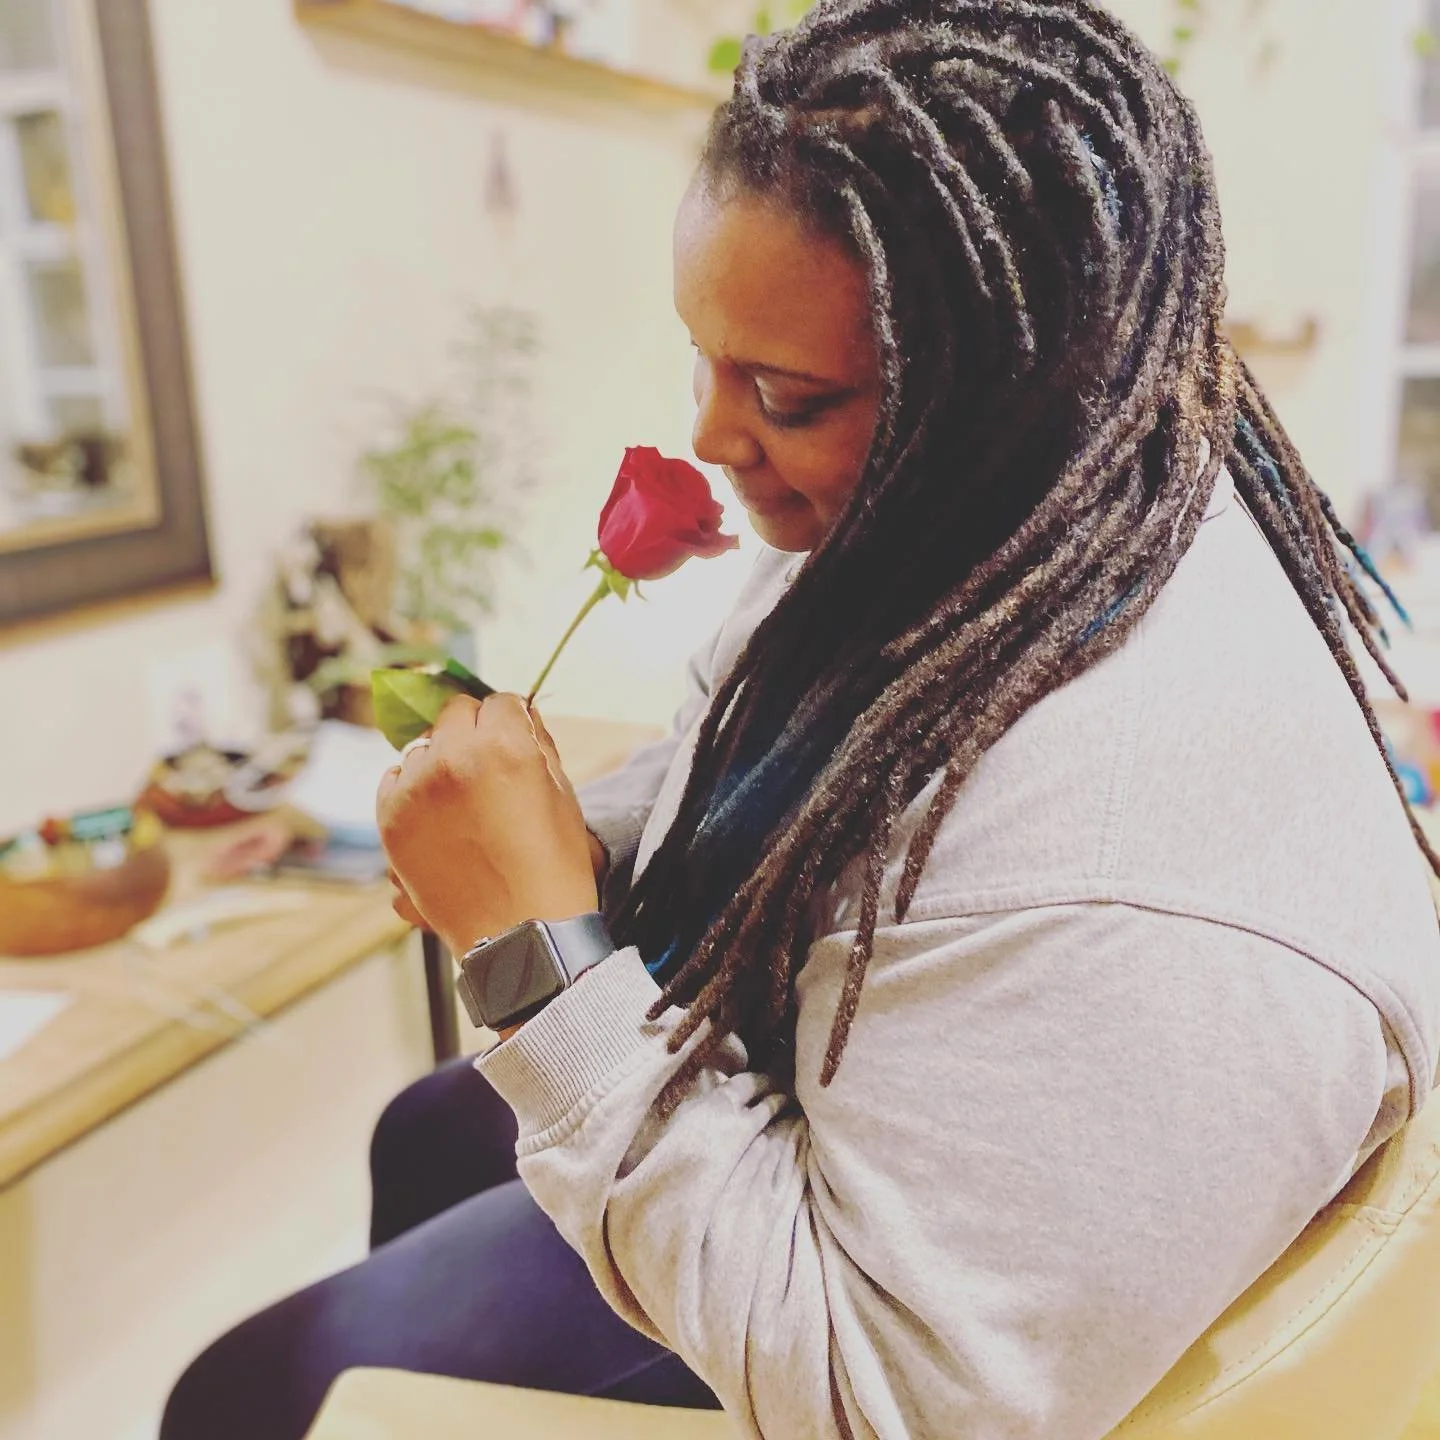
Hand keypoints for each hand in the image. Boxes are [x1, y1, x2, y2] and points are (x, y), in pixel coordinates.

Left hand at [377, 694, 597, 957]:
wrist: (520, 937)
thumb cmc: (554, 868)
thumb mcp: (563, 795)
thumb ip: (538, 742)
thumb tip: (518, 713)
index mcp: (503, 746)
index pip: (500, 701)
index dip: (512, 723)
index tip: (515, 742)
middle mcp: (451, 758)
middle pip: (455, 713)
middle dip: (474, 733)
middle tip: (489, 771)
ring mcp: (414, 789)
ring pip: (423, 747)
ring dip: (441, 762)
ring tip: (464, 805)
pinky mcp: (389, 820)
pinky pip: (394, 780)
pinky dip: (413, 791)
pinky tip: (440, 820)